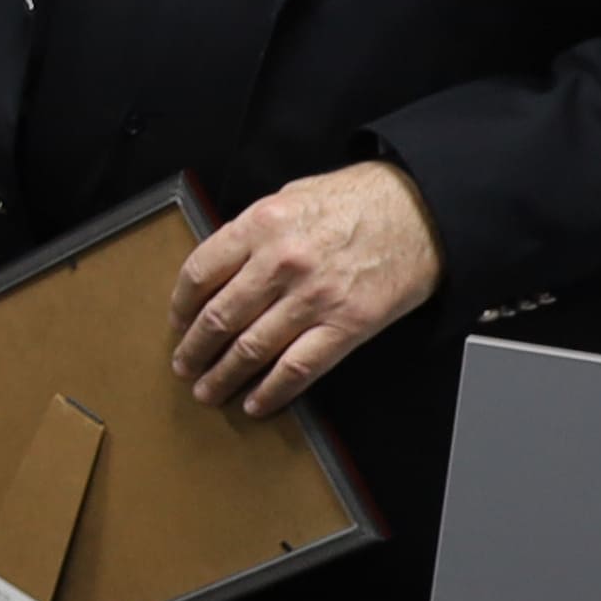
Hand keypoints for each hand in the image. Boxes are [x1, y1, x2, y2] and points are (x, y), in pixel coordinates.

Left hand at [172, 165, 438, 415]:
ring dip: (223, 376)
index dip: (180, 306)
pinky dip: (271, 391)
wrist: (423, 211)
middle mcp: (281, 263)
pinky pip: (298, 368)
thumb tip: (220, 269)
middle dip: (194, 349)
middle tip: (183, 366)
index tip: (177, 323)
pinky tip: (255, 403)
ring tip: (208, 390)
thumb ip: (253, 233)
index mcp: (261, 225)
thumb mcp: (291, 198)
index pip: (199, 274)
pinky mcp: (347, 325)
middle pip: (220, 317)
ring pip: (251, 349)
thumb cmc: (360, 200)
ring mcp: (314, 298)